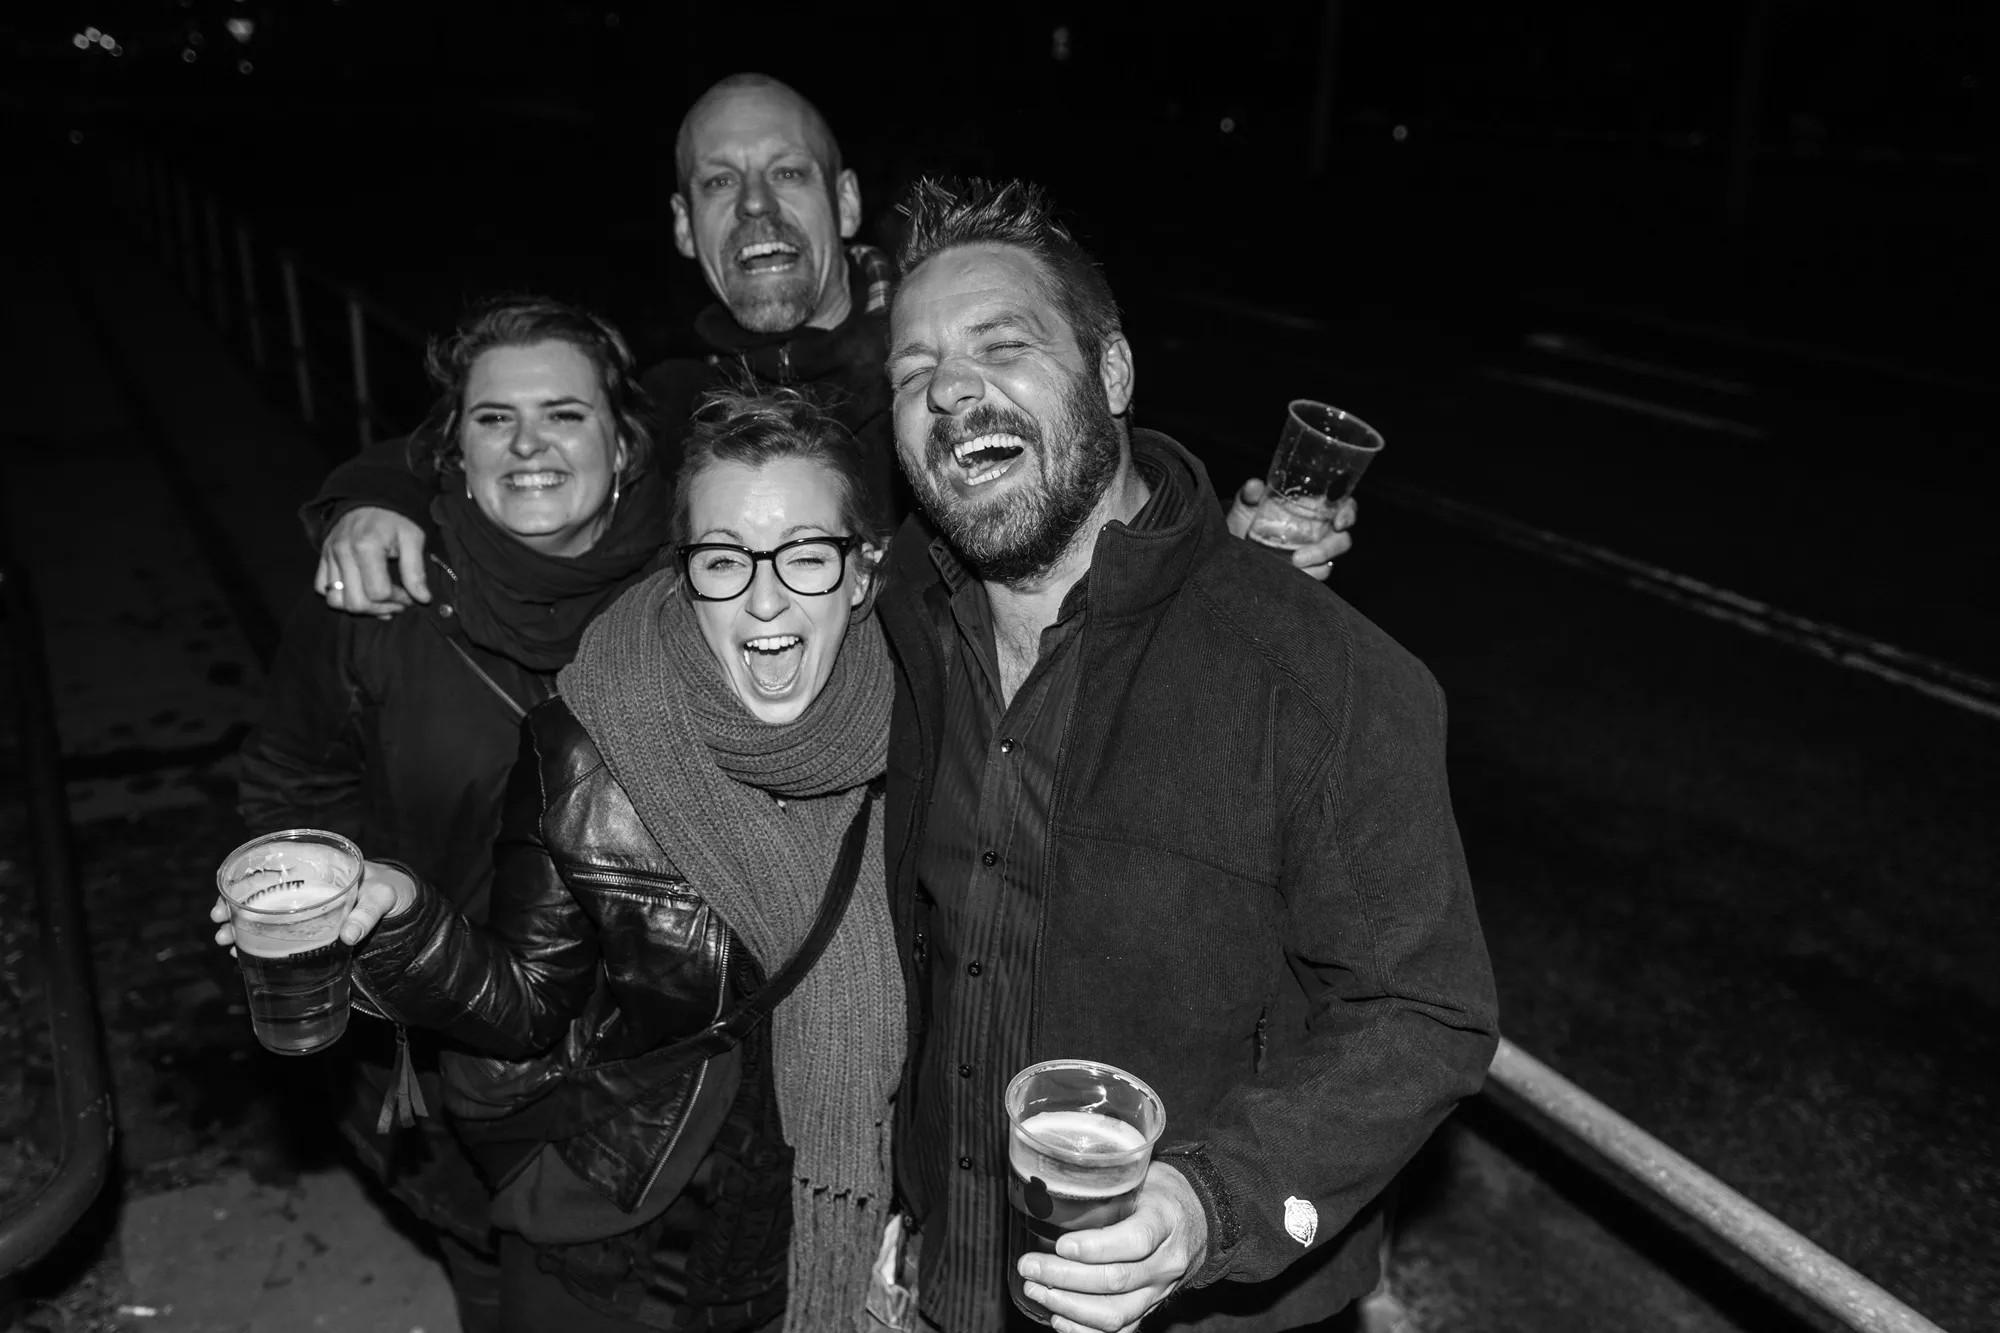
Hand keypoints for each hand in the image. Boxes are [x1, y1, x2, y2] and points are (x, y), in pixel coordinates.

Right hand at [209, 861, 416, 954]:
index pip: (267, 868)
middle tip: (219, 926)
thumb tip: (349, 936)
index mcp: (314, 869)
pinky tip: (242, 955)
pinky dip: (257, 942)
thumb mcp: (382, 897)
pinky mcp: (307, 929)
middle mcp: (302, 887)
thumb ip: (369, 913)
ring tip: (225, 942)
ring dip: (239, 927)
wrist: (399, 903)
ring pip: (261, 915)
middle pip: (257, 894)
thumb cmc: (388, 891)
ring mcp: (301, 908)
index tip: (224, 900)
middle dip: (232, 909)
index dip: (240, 881)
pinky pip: (276, 933)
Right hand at [314, 507, 430, 615]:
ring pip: (335, 601)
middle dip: (380, 609)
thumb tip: (423, 598)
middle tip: (397, 603)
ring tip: (379, 603)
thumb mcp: (413, 538)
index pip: (378, 592)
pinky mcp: (323, 558)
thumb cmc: (395, 518)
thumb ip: (416, 570)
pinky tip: (359, 592)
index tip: (410, 596)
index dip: (398, 600)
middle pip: (355, 602)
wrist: (370, 496)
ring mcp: (329, 556)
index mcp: (366, 547)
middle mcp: (342, 553)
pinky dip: (340, 596)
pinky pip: (321, 588)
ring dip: (359, 608)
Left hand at [1018, 1161, 1207, 1332]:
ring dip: (1069, 1306)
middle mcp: (1166, 1261)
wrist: (1198, 1219)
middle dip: (1065, 1277)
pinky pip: (1121, 1330)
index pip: (1135, 1240)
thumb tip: (1053, 1181)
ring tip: (1036, 1290)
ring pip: (1116, 1312)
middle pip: (1117, 1280)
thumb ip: (1109, 1183)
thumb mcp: (1143, 1174)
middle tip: (1030, 1266)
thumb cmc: (1160, 1192)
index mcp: (1165, 1220)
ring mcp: (1159, 1290)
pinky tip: (1058, 1318)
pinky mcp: (1150, 1308)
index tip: (1061, 1245)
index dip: (1095, 1247)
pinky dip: (1085, 1331)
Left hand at [1226, 478, 1356, 582]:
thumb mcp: (1245, 509)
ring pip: (1329, 563)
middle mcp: (1319, 532)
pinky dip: (1306, 577)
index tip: (1340, 522)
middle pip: (1342, 540)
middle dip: (1327, 550)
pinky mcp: (1306, 573)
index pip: (1344, 507)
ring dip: (1314, 567)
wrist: (1235, 549)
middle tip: (1298, 557)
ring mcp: (1313, 555)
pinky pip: (1315, 577)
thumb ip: (1248, 497)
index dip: (1349, 513)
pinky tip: (1291, 576)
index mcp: (1313, 510)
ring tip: (1290, 566)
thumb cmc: (1246, 524)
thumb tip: (1253, 486)